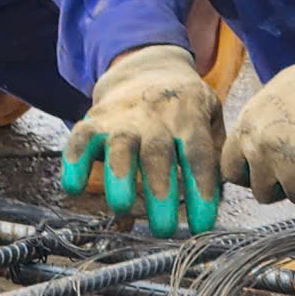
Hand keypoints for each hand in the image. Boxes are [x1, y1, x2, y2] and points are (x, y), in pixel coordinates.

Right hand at [60, 45, 221, 236]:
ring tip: (121, 207)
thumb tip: (220, 196)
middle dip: (159, 192)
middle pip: (158, 154)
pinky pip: (81, 138)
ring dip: (119, 176)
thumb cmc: (184, 106)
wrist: (146, 66)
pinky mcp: (95, 119)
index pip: (198, 155)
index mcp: (189, 118)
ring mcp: (123, 117)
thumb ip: (217, 153)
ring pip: (120, 146)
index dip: (200, 189)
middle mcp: (156, 117)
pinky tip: (73, 187)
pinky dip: (75, 161)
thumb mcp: (211, 116)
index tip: (202, 224)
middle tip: (163, 229)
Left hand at [224, 28, 294, 207]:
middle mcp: (260, 150)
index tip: (262, 171)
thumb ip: (262, 118)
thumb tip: (262, 135)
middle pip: (259, 190)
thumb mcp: (277, 91)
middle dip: (275, 187)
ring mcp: (286, 169)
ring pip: (290, 196)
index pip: (230, 167)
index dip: (247, 172)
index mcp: (247, 125)